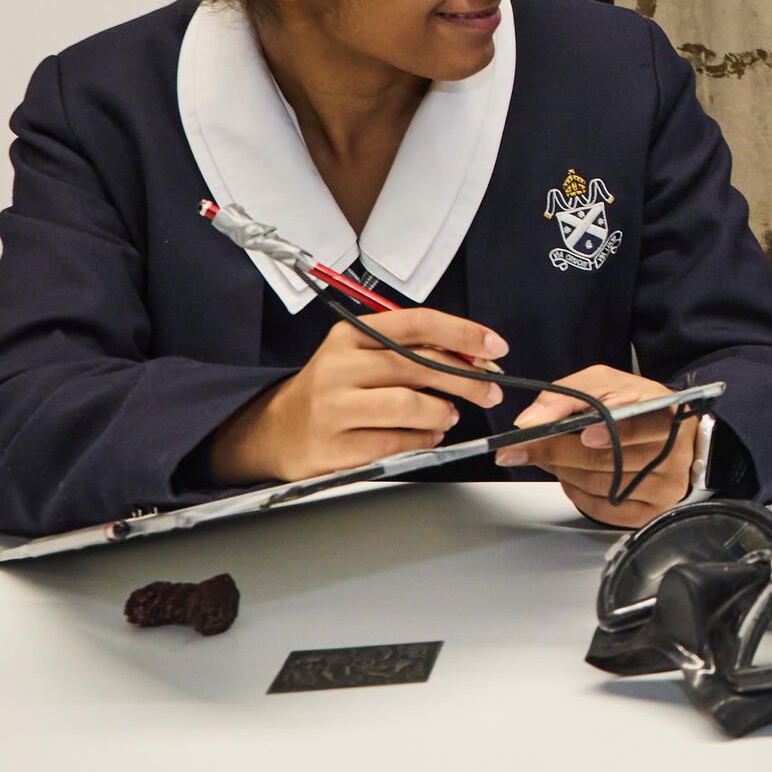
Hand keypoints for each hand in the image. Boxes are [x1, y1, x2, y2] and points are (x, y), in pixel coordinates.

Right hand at [210, 308, 508, 483]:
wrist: (276, 430)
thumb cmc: (333, 388)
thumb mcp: (362, 354)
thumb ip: (412, 349)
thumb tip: (475, 356)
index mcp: (349, 335)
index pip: (417, 323)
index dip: (463, 332)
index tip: (496, 345)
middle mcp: (338, 367)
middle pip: (419, 365)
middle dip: (467, 379)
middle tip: (491, 389)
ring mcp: (333, 409)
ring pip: (409, 406)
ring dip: (443, 412)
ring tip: (449, 415)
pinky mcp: (334, 449)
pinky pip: (395, 443)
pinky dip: (423, 440)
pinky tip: (428, 435)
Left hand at [494, 365, 697, 526]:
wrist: (667, 433)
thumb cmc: (636, 405)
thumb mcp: (605, 383)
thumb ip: (566, 394)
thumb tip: (529, 422)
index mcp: (669, 415)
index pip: (643, 426)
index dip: (614, 432)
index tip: (585, 434)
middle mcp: (674, 454)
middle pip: (611, 460)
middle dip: (560, 452)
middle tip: (525, 446)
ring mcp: (665, 487)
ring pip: (601, 485)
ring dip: (563, 470)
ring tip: (550, 456)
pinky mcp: (650, 512)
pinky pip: (602, 509)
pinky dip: (576, 492)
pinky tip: (571, 475)